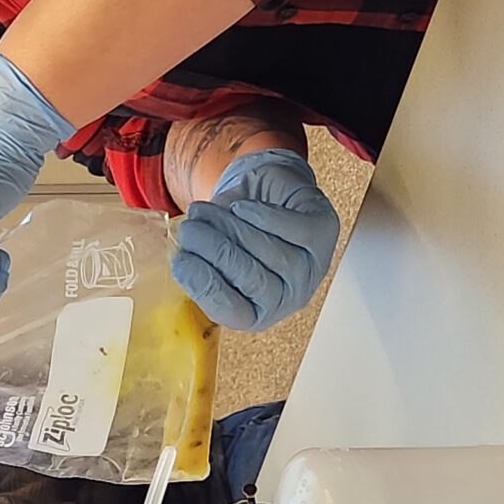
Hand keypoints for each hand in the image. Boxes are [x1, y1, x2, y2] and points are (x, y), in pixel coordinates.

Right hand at [170, 149, 340, 329]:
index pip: (234, 311)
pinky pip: (295, 230)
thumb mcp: (211, 253)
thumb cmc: (236, 229)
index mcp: (258, 312)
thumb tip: (183, 263)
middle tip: (189, 230)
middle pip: (254, 281)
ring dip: (231, 228)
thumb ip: (199, 264)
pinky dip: (264, 217)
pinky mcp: (323, 231)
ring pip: (272, 253)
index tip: (180, 260)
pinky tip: (241, 207)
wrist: (268, 192)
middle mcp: (290, 297)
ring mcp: (312, 265)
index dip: (205, 287)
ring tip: (204, 212)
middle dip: (215, 252)